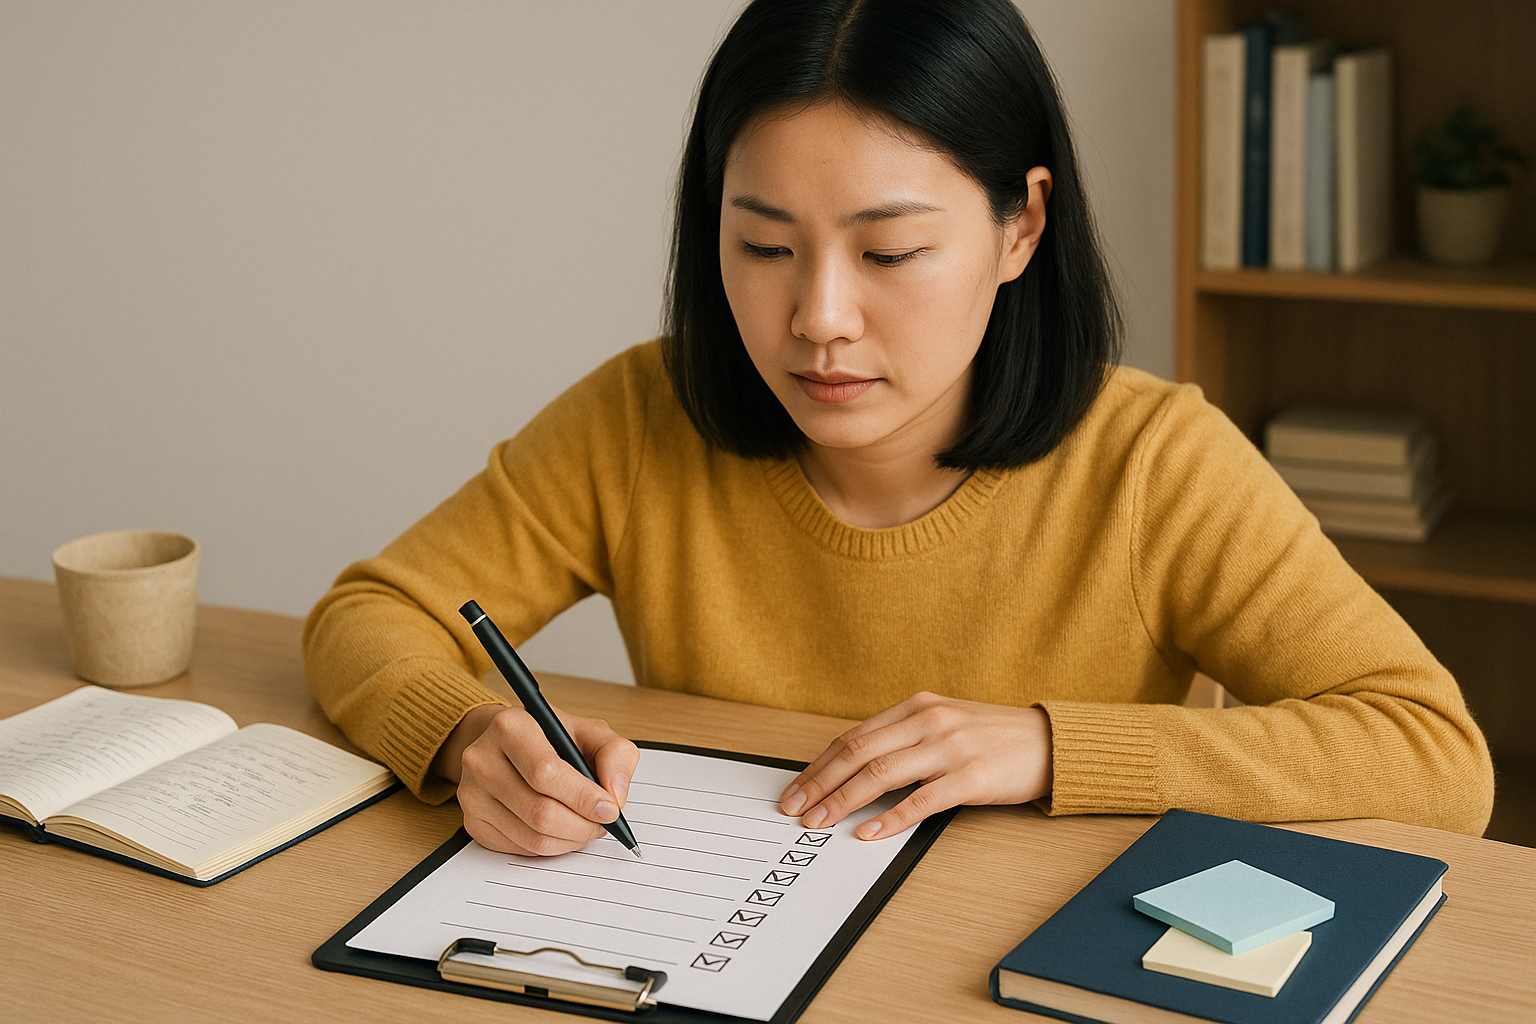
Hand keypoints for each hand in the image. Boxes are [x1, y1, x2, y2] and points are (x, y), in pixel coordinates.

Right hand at [433, 703, 638, 855]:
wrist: (509, 744)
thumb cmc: (552, 738)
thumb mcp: (590, 732)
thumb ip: (614, 756)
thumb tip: (615, 797)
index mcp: (511, 726)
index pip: (545, 773)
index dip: (583, 797)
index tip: (609, 809)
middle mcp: (482, 758)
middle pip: (540, 812)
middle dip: (582, 825)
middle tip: (602, 823)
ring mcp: (472, 793)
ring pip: (532, 837)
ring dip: (570, 840)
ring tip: (585, 826)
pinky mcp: (472, 821)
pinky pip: (519, 849)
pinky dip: (550, 847)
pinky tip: (561, 830)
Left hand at [778, 692, 1051, 839]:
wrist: (1049, 742)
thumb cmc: (992, 737)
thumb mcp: (941, 723)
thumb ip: (901, 739)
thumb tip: (851, 770)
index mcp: (916, 707)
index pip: (853, 737)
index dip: (819, 765)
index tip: (796, 789)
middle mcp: (929, 721)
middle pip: (859, 752)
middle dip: (821, 784)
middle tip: (795, 809)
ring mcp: (950, 747)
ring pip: (882, 773)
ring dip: (845, 800)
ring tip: (821, 821)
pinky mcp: (972, 776)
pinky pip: (922, 799)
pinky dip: (891, 817)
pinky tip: (869, 832)